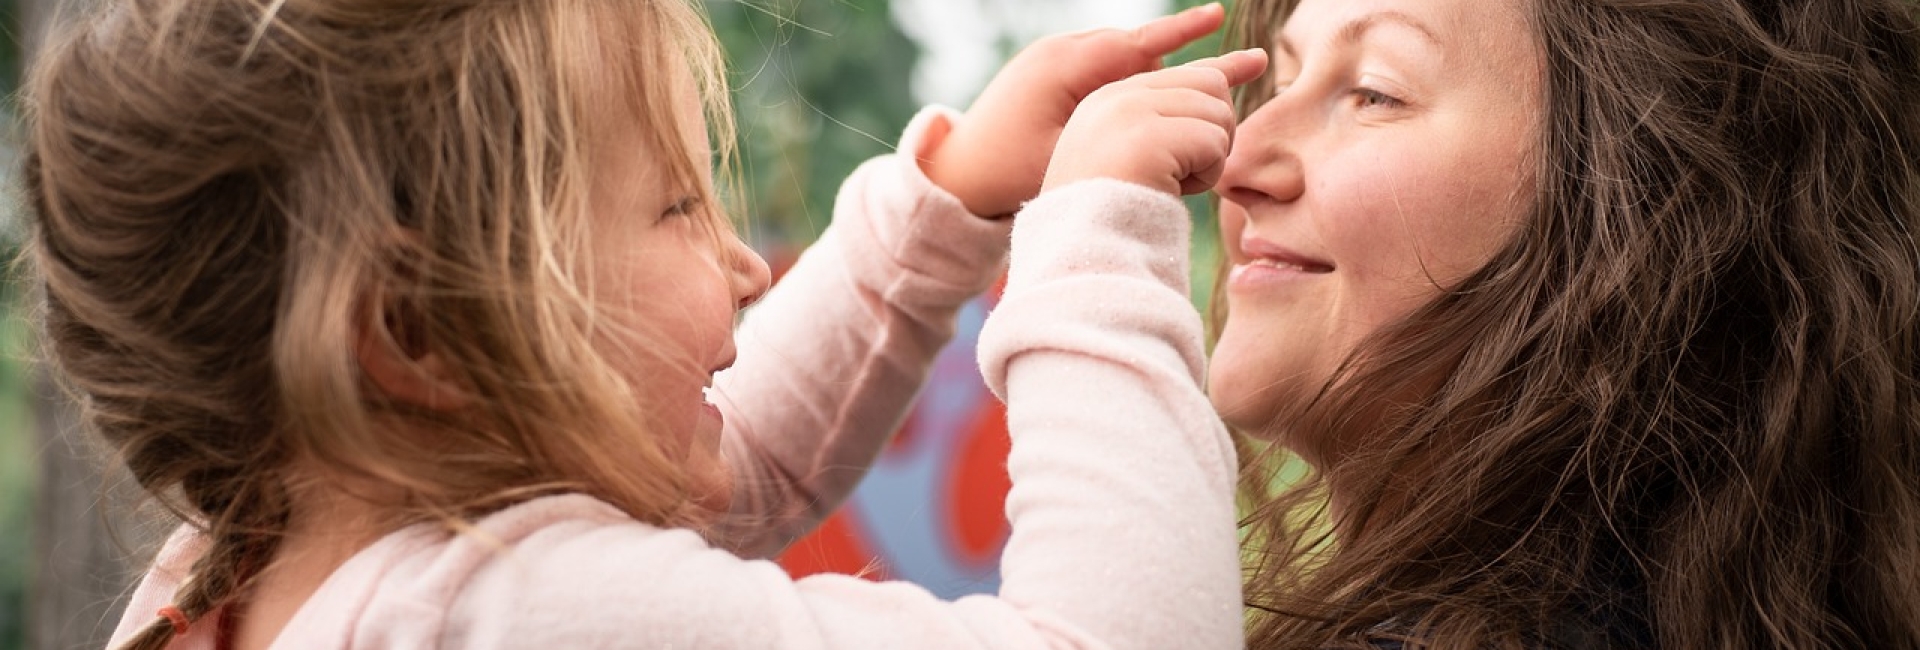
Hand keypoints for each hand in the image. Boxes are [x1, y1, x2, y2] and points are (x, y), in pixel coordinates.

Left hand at [921, 3, 1229, 217]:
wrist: (956, 171)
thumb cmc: (1008, 172)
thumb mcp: (1066, 156)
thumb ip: (1115, 131)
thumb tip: (1169, 116)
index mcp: (1063, 66)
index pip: (1135, 42)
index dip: (1182, 32)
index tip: (1219, 17)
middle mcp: (1058, 51)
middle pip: (1134, 49)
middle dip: (1177, 62)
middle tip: (1227, 71)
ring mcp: (1050, 59)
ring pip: (1119, 58)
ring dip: (1149, 74)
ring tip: (1188, 96)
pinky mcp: (1047, 73)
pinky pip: (1099, 66)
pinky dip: (1126, 80)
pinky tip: (1146, 101)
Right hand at [1043, 48, 1267, 196]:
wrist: (1083, 251)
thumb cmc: (1115, 216)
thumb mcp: (1137, 156)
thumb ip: (1171, 119)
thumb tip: (1237, 75)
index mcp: (1109, 100)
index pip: (1185, 72)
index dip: (1226, 70)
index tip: (1260, 60)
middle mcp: (1117, 96)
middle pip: (1211, 85)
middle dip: (1215, 131)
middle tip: (1186, 172)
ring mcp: (1129, 112)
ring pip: (1217, 112)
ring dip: (1209, 158)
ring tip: (1171, 184)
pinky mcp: (1148, 136)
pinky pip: (1213, 143)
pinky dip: (1206, 176)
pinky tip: (1172, 191)